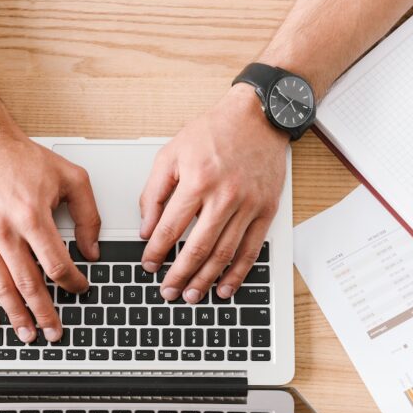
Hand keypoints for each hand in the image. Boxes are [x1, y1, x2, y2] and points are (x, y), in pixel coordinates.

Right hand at [0, 130, 99, 342]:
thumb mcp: (70, 177)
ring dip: (16, 315)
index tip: (80, 290)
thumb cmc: (22, 158)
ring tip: (28, 334)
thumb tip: (92, 250)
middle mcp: (4, 229)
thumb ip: (88, 214)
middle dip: (45, 313)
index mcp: (32, 215)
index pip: (56, 264)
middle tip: (55, 332)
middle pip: (29, 283)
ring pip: (1, 286)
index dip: (72, 283)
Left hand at [139, 84, 288, 302]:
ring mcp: (248, 205)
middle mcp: (224, 196)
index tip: (149, 266)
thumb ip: (154, 192)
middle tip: (167, 292)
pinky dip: (238, 273)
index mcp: (197, 181)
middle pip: (197, 248)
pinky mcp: (266, 210)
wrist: (258, 117)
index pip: (170, 228)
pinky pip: (251, 250)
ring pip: (224, 254)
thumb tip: (146, 229)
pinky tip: (225, 287)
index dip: (156, 252)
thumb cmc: (213, 132)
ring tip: (192, 295)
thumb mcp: (171, 153)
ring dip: (206, 280)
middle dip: (179, 275)